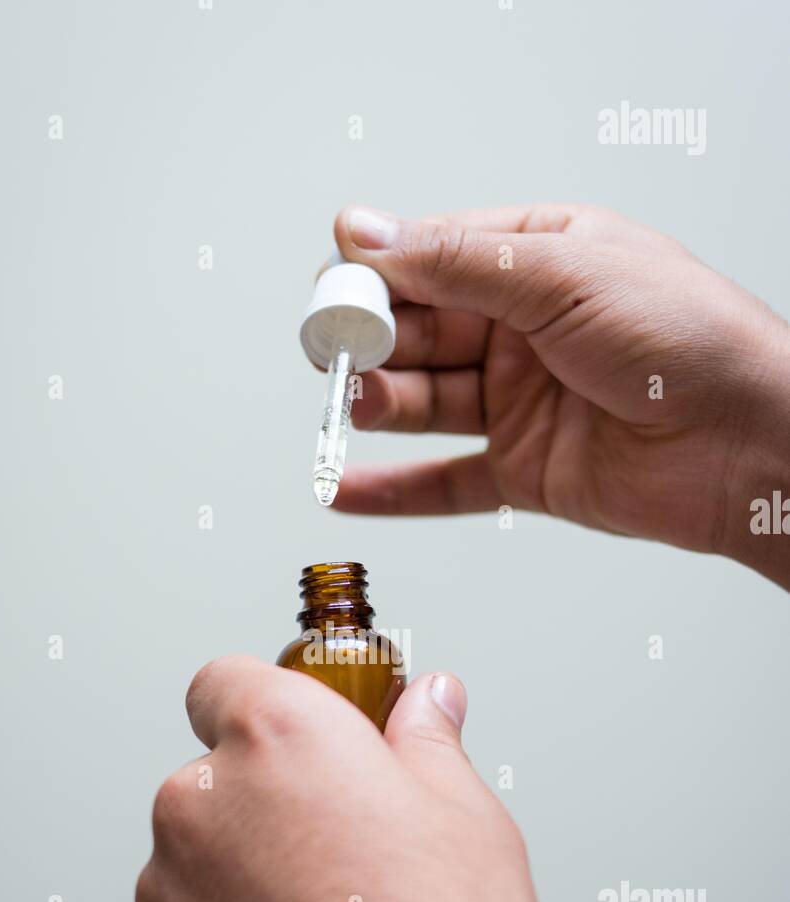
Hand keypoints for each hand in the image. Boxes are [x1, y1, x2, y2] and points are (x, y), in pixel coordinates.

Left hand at [135, 655, 550, 901]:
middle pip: (216, 783)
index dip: (264, 706)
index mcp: (273, 737)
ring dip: (246, 888)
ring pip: (201, 869)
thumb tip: (427, 702)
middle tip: (347, 857)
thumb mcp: (463, 809)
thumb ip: (426, 741)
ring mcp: (169, 896)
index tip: (301, 739)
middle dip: (268, 810)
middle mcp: (201, 803)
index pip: (225, 683)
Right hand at [333, 203, 789, 587]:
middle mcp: (524, 330)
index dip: (377, 273)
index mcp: (538, 258)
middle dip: (372, 340)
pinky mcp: (525, 471)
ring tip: (351, 405)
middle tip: (336, 352)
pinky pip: (446, 482)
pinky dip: (395, 490)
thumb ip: (460, 260)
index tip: (335, 288)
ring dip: (379, 403)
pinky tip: (347, 487)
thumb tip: (368, 233)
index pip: (433, 257)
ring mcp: (522, 403)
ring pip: (425, 402)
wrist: (746, 442)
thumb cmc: (688, 340)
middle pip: (419, 331)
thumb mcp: (566, 273)